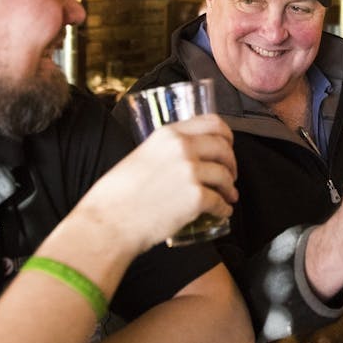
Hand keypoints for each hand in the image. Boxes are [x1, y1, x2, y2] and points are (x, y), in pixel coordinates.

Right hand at [85, 113, 237, 251]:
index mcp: (168, 134)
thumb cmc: (119, 194)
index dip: (226, 135)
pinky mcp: (196, 197)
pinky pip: (220, 202)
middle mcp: (182, 148)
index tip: (228, 146)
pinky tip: (222, 212)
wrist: (110, 221)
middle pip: (224, 148)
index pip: (211, 122)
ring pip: (225, 175)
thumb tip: (188, 156)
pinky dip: (224, 209)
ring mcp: (191, 172)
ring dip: (230, 188)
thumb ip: (166, 150)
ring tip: (228, 197)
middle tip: (230, 176)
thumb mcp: (142, 155)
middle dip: (232, 163)